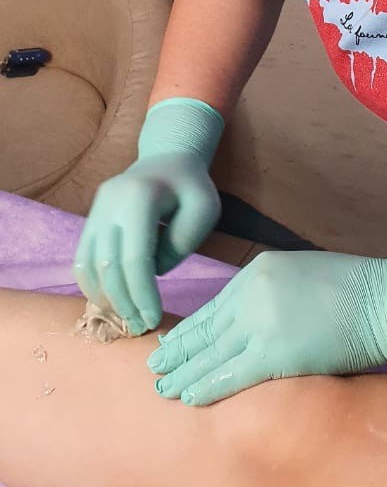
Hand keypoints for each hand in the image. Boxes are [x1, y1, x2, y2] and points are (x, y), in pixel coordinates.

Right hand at [72, 152, 221, 334]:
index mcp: (140, 196)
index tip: (154, 318)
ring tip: (126, 319)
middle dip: (124, 302)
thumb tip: (152, 272)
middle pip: (108, 266)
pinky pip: (81, 259)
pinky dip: (92, 286)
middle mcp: (110, 202)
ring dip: (105, 298)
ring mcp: (96, 210)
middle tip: (140, 326)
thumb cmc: (190, 188)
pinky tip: (111, 302)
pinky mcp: (90, 219)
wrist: (167, 159)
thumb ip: (181, 242)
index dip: (143, 294)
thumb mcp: (204, 209)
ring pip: (87, 265)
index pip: (135, 258)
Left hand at [146, 245, 386, 405]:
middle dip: (179, 351)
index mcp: (258, 271)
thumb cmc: (354, 289)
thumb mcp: (300, 275)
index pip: (215, 306)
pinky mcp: (275, 351)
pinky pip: (232, 373)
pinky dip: (207, 386)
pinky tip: (189, 397)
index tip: (171, 342)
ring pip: (212, 354)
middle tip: (154, 367)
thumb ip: (269, 294)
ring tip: (163, 388)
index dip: (191, 328)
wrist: (384, 300)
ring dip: (185, 373)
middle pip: (207, 329)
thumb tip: (247, 322)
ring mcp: (262, 321)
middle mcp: (252, 292)